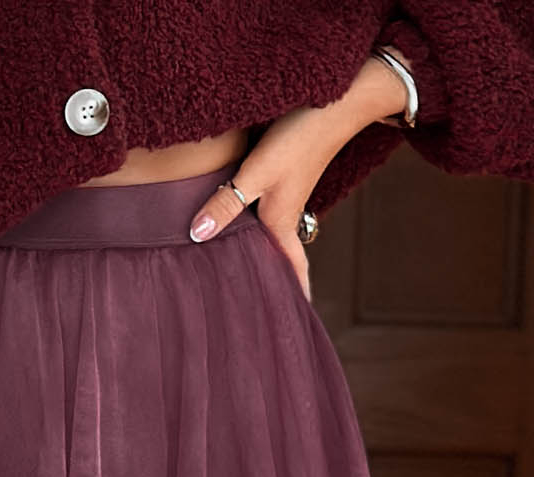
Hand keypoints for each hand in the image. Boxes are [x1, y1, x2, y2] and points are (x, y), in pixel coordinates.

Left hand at [187, 54, 409, 298]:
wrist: (339, 95)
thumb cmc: (299, 136)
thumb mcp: (257, 172)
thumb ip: (226, 203)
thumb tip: (195, 237)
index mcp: (281, 222)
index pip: (290, 270)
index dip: (292, 297)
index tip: (293, 324)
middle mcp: (285, 213)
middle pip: (277, 256)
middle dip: (271, 282)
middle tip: (258, 309)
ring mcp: (285, 193)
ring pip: (270, 234)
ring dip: (262, 255)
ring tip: (244, 275)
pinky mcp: (283, 174)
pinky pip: (266, 210)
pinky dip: (256, 227)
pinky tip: (240, 225)